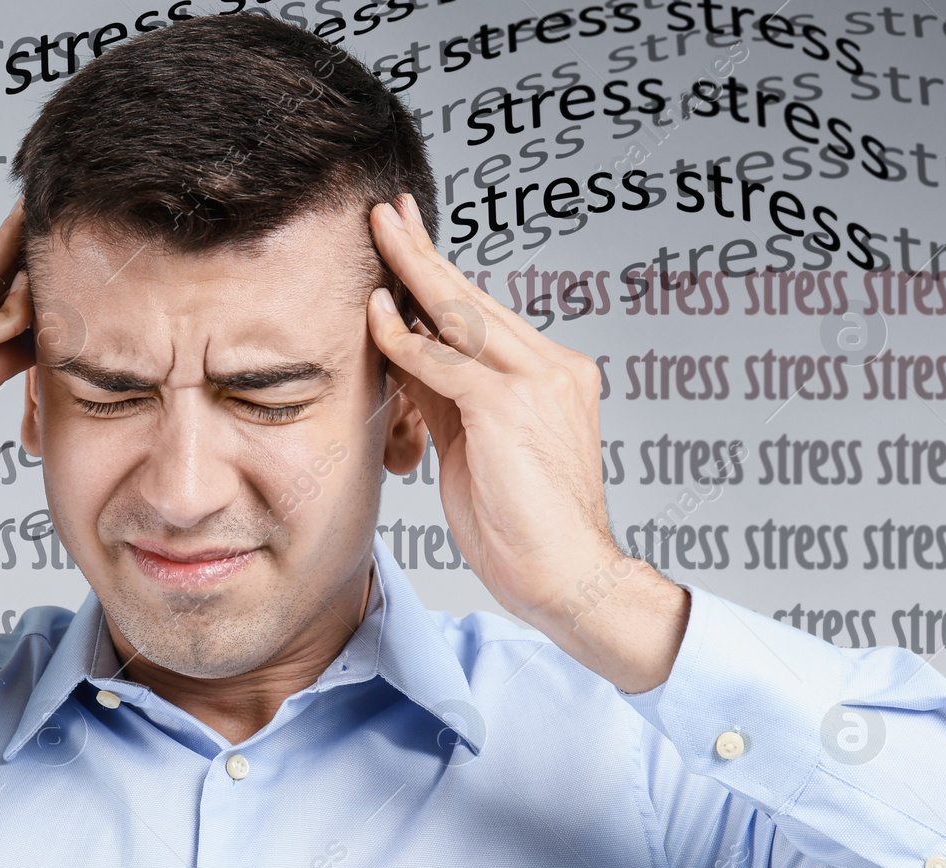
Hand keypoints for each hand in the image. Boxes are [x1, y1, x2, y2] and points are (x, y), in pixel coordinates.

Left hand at [366, 193, 687, 691]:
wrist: (569, 578)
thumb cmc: (522, 528)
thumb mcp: (475, 449)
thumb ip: (445, 398)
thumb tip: (404, 354)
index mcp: (551, 376)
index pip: (483, 316)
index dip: (441, 278)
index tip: (410, 239)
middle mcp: (552, 368)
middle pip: (474, 299)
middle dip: (424, 252)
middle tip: (388, 210)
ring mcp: (536, 382)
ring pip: (461, 313)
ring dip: (413, 269)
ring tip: (377, 230)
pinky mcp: (510, 406)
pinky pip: (445, 361)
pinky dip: (406, 339)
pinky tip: (376, 314)